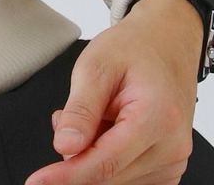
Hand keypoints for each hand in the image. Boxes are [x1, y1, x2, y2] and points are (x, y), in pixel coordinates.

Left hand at [23, 0, 203, 184]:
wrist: (166, 42)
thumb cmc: (134, 48)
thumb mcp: (97, 64)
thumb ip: (80, 109)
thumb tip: (65, 148)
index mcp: (157, 118)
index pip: (105, 163)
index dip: (67, 176)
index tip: (39, 181)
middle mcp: (172, 147)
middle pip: (108, 175)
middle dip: (77, 154)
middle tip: (67, 118)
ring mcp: (174, 161)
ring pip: (116, 180)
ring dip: (92, 156)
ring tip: (95, 114)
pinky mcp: (169, 169)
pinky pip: (128, 179)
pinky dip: (108, 160)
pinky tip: (106, 131)